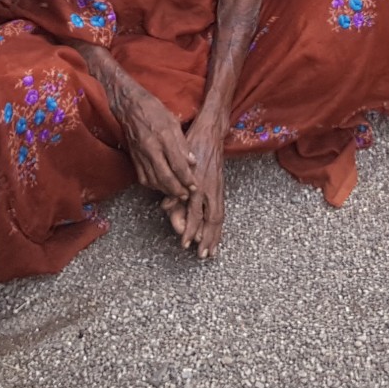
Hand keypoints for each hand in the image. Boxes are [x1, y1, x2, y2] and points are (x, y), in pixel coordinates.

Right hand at [113, 77, 194, 201]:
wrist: (129, 106)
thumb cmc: (153, 110)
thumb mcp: (173, 122)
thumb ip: (183, 144)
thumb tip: (192, 162)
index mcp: (164, 138)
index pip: (178, 165)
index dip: (187, 179)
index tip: (194, 186)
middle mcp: (151, 149)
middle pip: (165, 177)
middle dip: (178, 190)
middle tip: (187, 194)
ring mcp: (141, 155)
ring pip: (154, 181)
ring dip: (166, 190)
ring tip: (176, 193)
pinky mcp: (134, 158)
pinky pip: (143, 178)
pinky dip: (153, 185)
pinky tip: (160, 186)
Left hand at [176, 110, 227, 258]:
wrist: (211, 132)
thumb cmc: (191, 146)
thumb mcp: (178, 163)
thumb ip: (173, 186)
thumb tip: (166, 206)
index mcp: (198, 185)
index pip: (194, 213)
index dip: (189, 229)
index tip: (185, 244)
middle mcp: (210, 189)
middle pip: (210, 220)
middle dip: (206, 239)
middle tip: (202, 255)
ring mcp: (217, 189)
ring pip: (218, 218)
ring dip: (215, 236)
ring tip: (212, 252)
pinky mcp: (220, 187)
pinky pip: (221, 211)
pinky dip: (220, 226)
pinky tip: (218, 235)